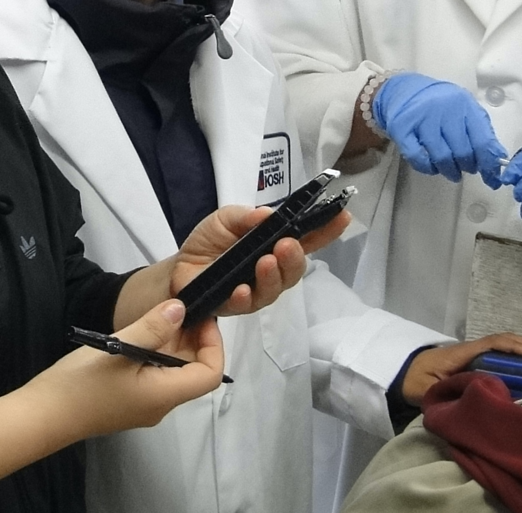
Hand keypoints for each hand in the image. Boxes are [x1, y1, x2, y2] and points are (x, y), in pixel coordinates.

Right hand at [0, 301, 223, 485]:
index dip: (213, 344)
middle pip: (192, 372)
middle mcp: (160, 405)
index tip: (199, 317)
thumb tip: (182, 308)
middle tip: (176, 308)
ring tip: (157, 316)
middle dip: (191, 339)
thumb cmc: (79, 384)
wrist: (40, 416)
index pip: (210, 374)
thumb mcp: (118, 347)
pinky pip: (153, 376)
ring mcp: (143, 405)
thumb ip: (152, 327)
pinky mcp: (127, 401)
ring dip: (170, 344)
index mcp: (164, 395)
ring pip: (171, 372)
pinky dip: (154, 353)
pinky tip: (138, 334)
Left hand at [167, 204, 350, 317]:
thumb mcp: (224, 219)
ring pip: (276, 288)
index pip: (306, 238)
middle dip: (296, 257)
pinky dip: (246, 296)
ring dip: (274, 275)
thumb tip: (267, 215)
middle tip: (287, 245)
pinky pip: (248, 304)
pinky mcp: (237, 306)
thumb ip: (244, 216)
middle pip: (296, 268)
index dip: (326, 230)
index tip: (342, 217)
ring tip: (266, 262)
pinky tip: (241, 289)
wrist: (178, 268)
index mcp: (273, 244)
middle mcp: (272, 269)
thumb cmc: (207, 242)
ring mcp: (257, 289)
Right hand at [372, 73, 506, 185]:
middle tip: (467, 168)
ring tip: (452, 172)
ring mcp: (422, 119)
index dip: (489, 164)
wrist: (402, 90)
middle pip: (462, 151)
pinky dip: (428, 168)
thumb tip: (498, 157)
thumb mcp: (464, 110)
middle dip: (468, 166)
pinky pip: (418, 158)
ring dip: (450, 171)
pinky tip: (432, 167)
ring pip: (442, 157)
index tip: (492, 179)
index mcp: (464, 105)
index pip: (483, 141)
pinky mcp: (402, 129)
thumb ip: (482, 131)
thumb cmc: (440, 103)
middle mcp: (444, 110)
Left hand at [399, 333, 521, 404]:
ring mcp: (474, 352)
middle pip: (506, 340)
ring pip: (506, 344)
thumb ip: (450, 391)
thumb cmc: (414, 381)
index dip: (517, 347)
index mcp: (463, 352)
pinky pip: (501, 353)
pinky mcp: (475, 360)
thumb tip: (479, 396)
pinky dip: (520, 355)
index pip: (495, 343)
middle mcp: (472, 348)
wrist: (400, 374)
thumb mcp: (429, 390)